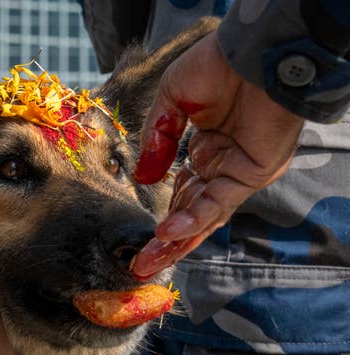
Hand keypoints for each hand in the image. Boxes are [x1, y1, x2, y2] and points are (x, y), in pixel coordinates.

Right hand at [132, 31, 303, 276]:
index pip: (182, 193)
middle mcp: (221, 167)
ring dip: (177, 241)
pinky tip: (168, 233)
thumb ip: (157, 140)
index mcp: (205, 150)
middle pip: (191, 213)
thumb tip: (143, 178)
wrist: (249, 52)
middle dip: (166, 242)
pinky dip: (193, 219)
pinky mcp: (250, 174)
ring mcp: (235, 173)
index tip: (142, 238)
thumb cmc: (214, 66)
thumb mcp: (171, 100)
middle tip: (141, 264)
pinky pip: (217, 203)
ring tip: (148, 261)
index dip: (163, 215)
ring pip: (204, 216)